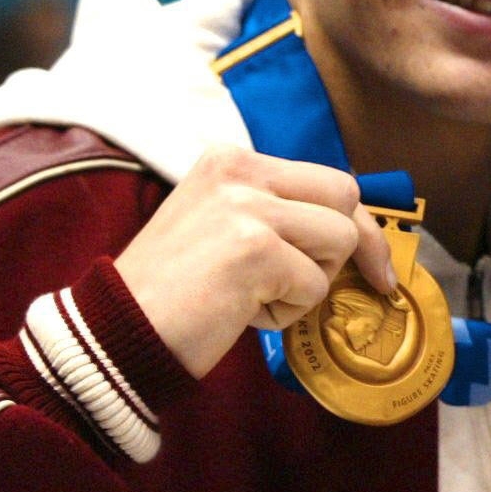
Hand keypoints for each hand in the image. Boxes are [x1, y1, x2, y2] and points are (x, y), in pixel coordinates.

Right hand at [116, 147, 394, 378]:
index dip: (356, 225)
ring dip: (308, 284)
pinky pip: (315, 286)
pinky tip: (239, 312)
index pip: (329, 179)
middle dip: (351, 248)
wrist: (116, 331)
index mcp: (231, 160)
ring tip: (254, 296)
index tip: (374, 266)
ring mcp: (246, 206)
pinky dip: (286, 312)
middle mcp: (239, 171)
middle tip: (329, 285)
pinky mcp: (254, 249)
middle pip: (345, 198)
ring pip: (338, 242)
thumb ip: (278, 213)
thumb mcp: (223, 226)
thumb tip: (355, 228)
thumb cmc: (175, 291)